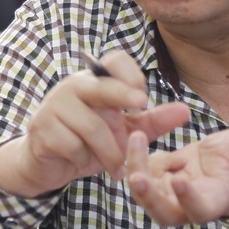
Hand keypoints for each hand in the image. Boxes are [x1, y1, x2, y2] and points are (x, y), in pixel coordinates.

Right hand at [0, 50, 189, 196]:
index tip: (143, 98)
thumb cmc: (88, 142)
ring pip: (91, 126)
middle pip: (101, 85)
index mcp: (96, 82)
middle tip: (141, 105)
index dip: (131, 74)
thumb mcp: (123, 133)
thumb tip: (186, 111)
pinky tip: (83, 163)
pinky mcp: (42, 130)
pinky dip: (84, 160)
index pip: (115, 61)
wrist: (47, 165)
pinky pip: (72, 145)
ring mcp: (55, 107)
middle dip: (122, 94)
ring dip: (109, 152)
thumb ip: (152, 122)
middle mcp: (74, 87)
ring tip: (116, 168)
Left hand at [125, 128, 228, 225]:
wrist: (227, 159)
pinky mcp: (158, 179)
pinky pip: (141, 170)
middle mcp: (188, 205)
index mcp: (214, 201)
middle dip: (149, 197)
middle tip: (137, 177)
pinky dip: (139, 153)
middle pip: (164, 213)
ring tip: (137, 137)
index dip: (189, 199)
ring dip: (137, 169)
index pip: (200, 209)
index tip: (180, 180)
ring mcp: (170, 194)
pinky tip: (145, 135)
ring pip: (145, 194)